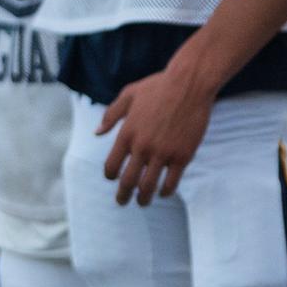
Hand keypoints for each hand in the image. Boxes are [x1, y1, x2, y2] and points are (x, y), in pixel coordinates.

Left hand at [98, 61, 216, 205]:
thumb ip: (111, 115)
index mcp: (126, 134)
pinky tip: (164, 193)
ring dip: (144, 199)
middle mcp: (142, 147)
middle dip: (123, 196)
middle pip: (127, 181)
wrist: (190, 84)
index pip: (111, 166)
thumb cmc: (158, 86)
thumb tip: (97, 133)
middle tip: (122, 202)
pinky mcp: (183, 155)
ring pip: (149, 186)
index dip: (111, 176)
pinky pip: (172, 182)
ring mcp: (163, 153)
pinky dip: (166, 191)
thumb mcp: (129, 95)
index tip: (114, 179)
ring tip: (143, 202)